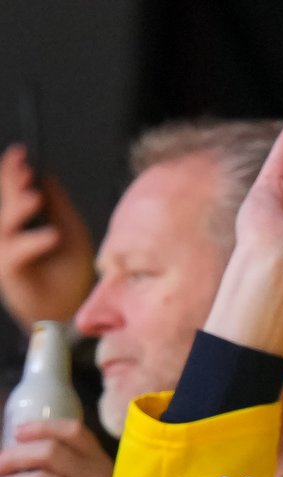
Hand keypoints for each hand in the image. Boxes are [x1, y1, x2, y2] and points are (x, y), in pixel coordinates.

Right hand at [0, 145, 93, 328]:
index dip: (13, 172)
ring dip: (19, 210)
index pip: (12, 193)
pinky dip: (34, 243)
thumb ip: (59, 207)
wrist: (69, 313)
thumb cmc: (69, 275)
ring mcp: (6, 254)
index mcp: (21, 225)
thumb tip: (48, 176)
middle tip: (23, 167)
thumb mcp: (72, 234)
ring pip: (6, 226)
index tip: (20, 153)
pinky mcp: (11, 274)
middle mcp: (8, 237)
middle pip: (5, 205)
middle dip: (12, 184)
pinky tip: (52, 236)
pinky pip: (18, 255)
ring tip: (36, 198)